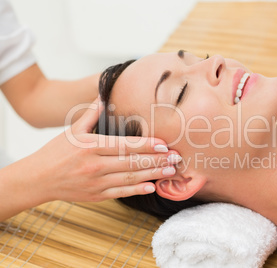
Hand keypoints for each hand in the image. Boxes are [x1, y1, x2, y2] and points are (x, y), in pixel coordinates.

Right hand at [27, 97, 180, 202]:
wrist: (38, 178)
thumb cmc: (56, 151)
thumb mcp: (72, 130)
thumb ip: (91, 114)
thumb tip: (103, 95)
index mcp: (90, 146)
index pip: (124, 145)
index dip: (146, 145)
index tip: (164, 144)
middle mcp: (94, 164)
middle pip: (132, 162)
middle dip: (156, 160)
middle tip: (176, 157)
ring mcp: (96, 182)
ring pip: (130, 178)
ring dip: (152, 174)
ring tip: (170, 170)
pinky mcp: (96, 196)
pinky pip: (121, 193)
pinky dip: (137, 190)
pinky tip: (152, 187)